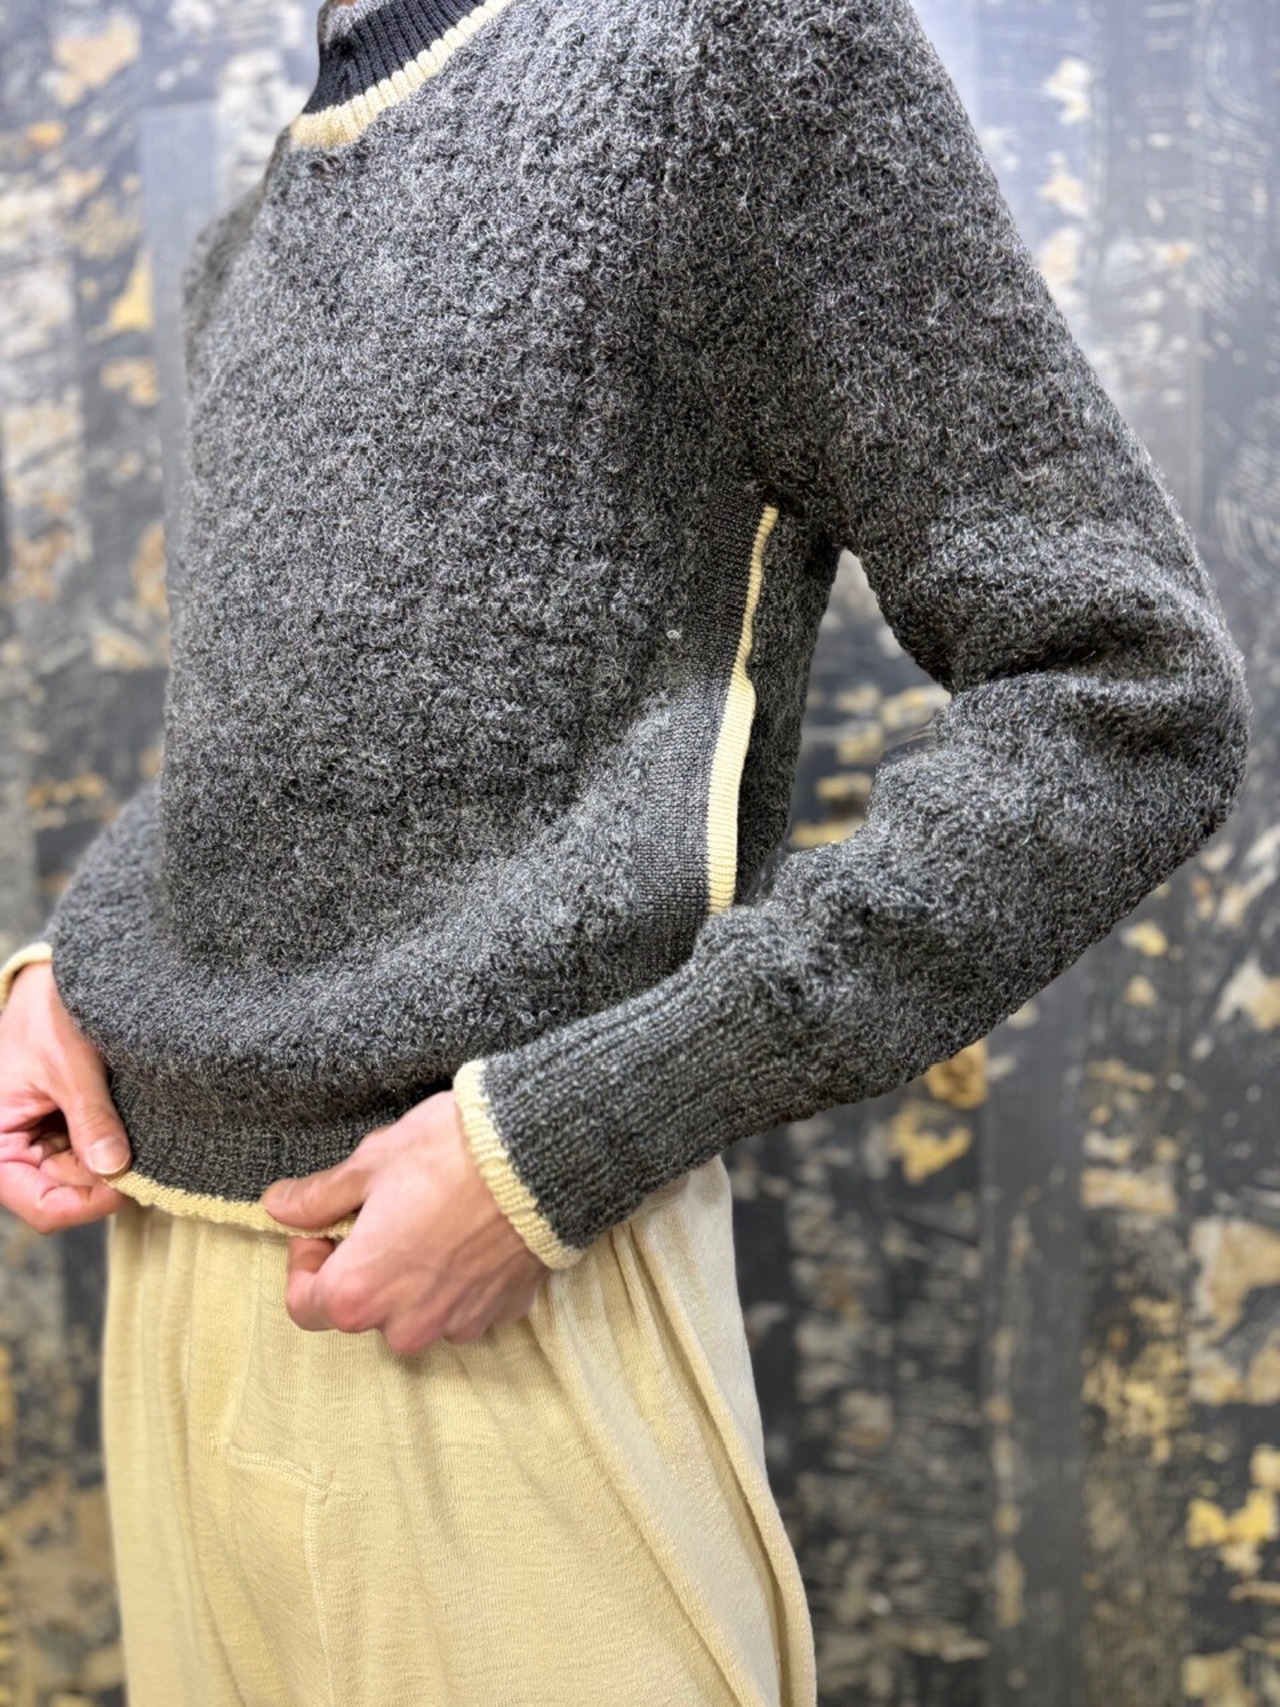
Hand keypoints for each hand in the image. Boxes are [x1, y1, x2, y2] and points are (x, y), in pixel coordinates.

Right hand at [0, 961, 130, 1233]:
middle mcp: (17, 1150)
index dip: (85, 1205)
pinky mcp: (68, 1129)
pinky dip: (118, 1146)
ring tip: (142, 1134)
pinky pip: (96, 1155)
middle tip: (150, 1158)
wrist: (56, 980)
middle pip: (69, 1195)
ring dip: (115, 1164)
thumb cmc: (48, 1013)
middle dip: (107, 1182)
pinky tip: (138, 1127)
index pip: (41, 1205)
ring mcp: (45, 1142)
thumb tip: (114, 1168)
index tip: (128, 1184)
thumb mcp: (69, 1064)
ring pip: (87, 1179)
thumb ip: (90, 1118)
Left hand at [259, 1089, 550, 1355]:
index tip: (330, 1224)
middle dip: (364, 1266)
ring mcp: (455, 1324)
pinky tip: (470, 1233)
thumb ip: (319, 1196)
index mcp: (357, 1291)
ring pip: (413, 1310)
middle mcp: (403, 1324)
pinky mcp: (498, 1314)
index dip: (306, 1259)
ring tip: (432, 1220)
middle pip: (361, 1309)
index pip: (302, 1303)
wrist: (541, 1157)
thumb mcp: (371, 1163)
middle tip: (384, 1213)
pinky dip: (457, 1279)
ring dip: (411, 1277)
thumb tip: (280, 1205)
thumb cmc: (450, 1155)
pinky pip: (461, 1306)